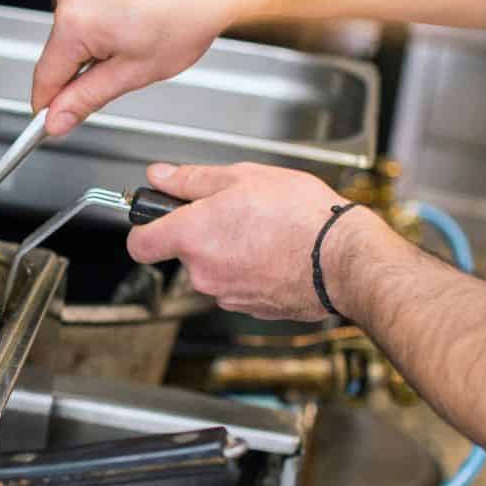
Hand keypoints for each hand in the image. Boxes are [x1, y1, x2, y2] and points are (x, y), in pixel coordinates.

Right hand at [31, 0, 246, 135]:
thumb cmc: (185, 18)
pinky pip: (85, 5)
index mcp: (75, 20)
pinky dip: (101, 18)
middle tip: (118, 71)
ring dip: (92, 43)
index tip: (50, 120)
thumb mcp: (131, 74)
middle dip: (80, 68)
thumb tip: (57, 119)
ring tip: (132, 39)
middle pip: (59, 51)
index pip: (46, 76)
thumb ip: (85, 99)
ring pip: (72, 28)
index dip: (48, 104)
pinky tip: (131, 20)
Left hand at [126, 162, 401, 321]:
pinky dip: (250, 270)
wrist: (346, 259)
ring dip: (229, 252)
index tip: (158, 219)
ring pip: (212, 270)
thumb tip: (159, 177)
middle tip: (237, 212)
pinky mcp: (248, 308)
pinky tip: (276, 253)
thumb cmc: (302, 216)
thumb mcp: (244, 178)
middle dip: (202, 234)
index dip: (145, 229)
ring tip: (264, 231)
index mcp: (192, 236)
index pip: (139, 243)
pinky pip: (237, 284)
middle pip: (183, 253)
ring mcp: (225, 294)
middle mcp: (202, 271)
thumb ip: (192, 179)